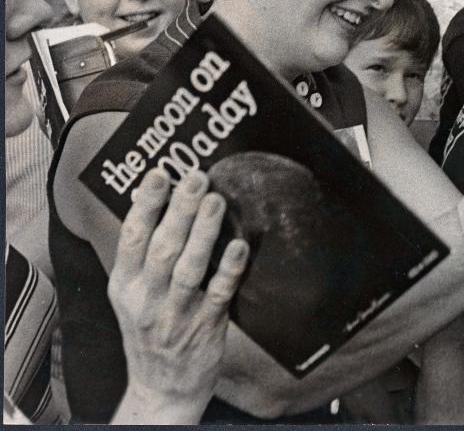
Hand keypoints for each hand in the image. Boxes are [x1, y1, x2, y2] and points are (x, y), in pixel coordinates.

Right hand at [108, 168, 248, 423]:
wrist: (162, 390)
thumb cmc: (150, 330)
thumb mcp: (132, 295)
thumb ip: (141, 254)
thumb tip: (150, 199)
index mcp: (125, 286)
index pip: (132, 238)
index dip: (146, 205)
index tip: (159, 174)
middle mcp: (146, 300)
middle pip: (162, 248)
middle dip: (179, 210)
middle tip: (196, 177)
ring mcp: (176, 315)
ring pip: (189, 269)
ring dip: (204, 232)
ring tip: (216, 200)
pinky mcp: (206, 328)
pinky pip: (219, 295)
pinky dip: (229, 269)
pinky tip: (239, 245)